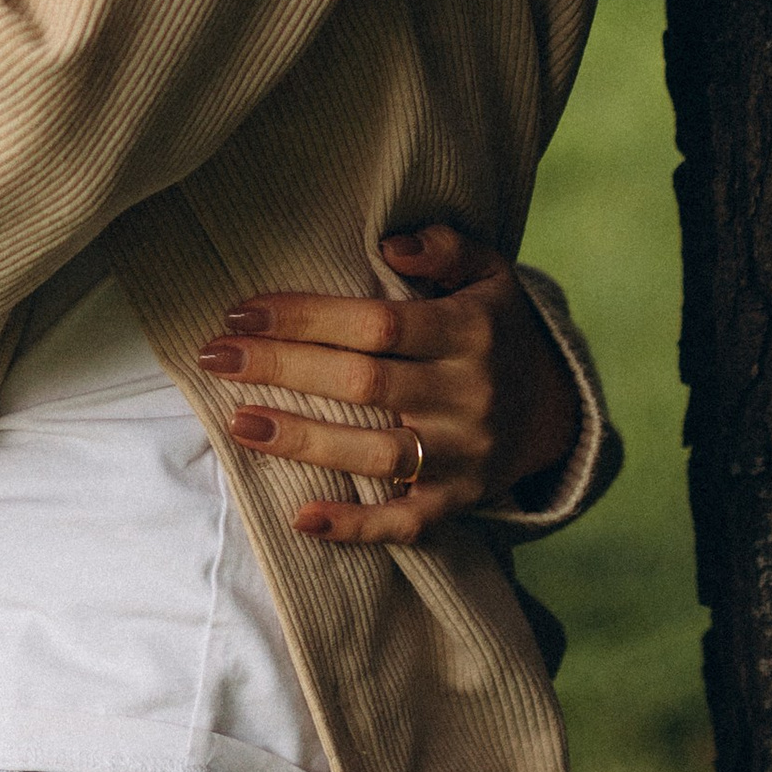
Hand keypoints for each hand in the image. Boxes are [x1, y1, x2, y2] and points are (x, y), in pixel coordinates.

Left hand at [196, 223, 582, 545]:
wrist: (555, 410)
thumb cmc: (496, 328)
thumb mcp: (489, 273)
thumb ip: (445, 248)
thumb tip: (390, 245)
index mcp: (470, 333)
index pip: (378, 324)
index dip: (307, 318)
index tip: (243, 311)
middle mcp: (467, 396)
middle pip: (363, 385)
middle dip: (283, 369)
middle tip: (217, 357)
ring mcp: (463, 457)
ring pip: (375, 455)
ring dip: (302, 441)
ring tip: (239, 422)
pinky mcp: (458, 503)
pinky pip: (405, 523)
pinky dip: (356, 526)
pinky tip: (302, 517)